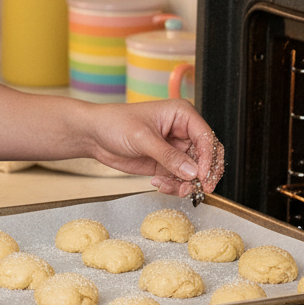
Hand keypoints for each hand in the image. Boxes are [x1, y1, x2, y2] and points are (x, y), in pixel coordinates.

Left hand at [82, 99, 223, 197]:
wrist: (94, 134)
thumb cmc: (115, 123)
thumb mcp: (142, 138)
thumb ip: (169, 156)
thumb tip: (193, 172)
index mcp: (182, 114)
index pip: (206, 138)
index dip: (208, 159)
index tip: (202, 177)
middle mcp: (183, 131)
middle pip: (207, 156)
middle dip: (201, 175)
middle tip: (194, 190)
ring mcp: (176, 148)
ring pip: (195, 171)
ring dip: (186, 184)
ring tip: (169, 188)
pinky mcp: (167, 163)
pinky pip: (180, 178)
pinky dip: (174, 185)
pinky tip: (158, 184)